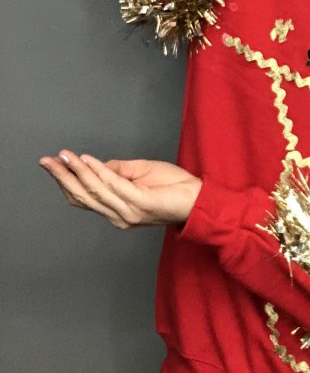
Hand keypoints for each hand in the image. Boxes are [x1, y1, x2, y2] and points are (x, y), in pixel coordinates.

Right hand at [39, 150, 201, 228]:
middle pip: (81, 196)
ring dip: (76, 172)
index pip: (83, 197)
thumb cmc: (174, 186)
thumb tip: (94, 163)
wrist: (200, 199)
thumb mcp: (139, 172)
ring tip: (64, 157)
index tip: (51, 163)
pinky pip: (112, 185)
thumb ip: (116, 170)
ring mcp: (127, 212)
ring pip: (93, 190)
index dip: (65, 181)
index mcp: (116, 210)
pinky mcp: (139, 204)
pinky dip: (97, 172)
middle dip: (62, 177)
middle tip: (46, 160)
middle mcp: (118, 215)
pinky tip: (86, 160)